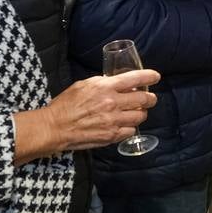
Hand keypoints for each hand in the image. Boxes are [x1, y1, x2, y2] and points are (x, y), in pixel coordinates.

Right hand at [14, 69, 158, 162]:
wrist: (55, 127)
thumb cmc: (66, 104)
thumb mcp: (84, 85)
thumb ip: (103, 83)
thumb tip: (117, 83)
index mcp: (105, 87)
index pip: (135, 79)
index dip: (149, 77)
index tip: (156, 77)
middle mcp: (113, 103)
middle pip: (144, 100)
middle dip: (150, 98)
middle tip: (150, 99)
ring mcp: (114, 121)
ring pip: (140, 116)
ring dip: (141, 113)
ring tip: (137, 112)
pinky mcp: (111, 135)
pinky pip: (131, 131)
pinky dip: (130, 127)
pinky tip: (125, 124)